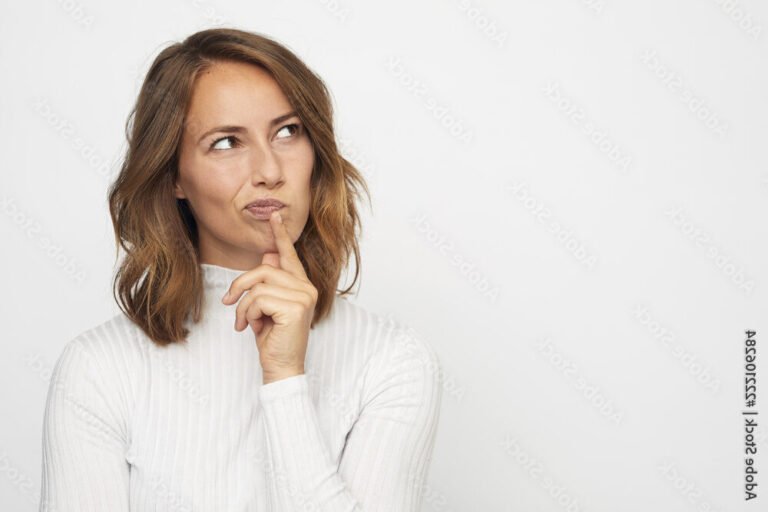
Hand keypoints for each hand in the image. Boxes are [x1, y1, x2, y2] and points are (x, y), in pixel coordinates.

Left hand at [220, 210, 317, 383]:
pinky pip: (258, 299)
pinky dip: (247, 314)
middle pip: (264, 269)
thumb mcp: (266, 308)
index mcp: (301, 285)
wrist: (281, 367)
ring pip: (258, 285)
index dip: (280, 235)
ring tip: (244, 323)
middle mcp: (307, 288)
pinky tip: (250, 328)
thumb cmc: (273, 339)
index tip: (274, 214)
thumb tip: (268, 255)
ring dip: (243, 306)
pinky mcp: (296, 308)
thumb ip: (269, 283)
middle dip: (240, 286)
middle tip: (229, 304)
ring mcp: (304, 297)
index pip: (289, 255)